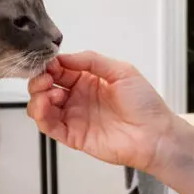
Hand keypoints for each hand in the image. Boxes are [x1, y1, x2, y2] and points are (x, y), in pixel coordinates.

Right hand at [27, 52, 174, 170]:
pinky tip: (47, 105)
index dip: (50, 65)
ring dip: (38, 97)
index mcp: (89, 80)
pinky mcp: (73, 136)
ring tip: (49, 93)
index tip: (47, 63)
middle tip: (46, 78)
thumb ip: (92, 60)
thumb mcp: (121, 71)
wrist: (155, 135)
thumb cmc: (145, 103)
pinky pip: (49, 126)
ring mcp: (75, 117)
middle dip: (40, 79)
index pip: (60, 69)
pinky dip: (40, 115)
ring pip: (42, 106)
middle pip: (46, 87)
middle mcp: (78, 98)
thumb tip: (63, 57)